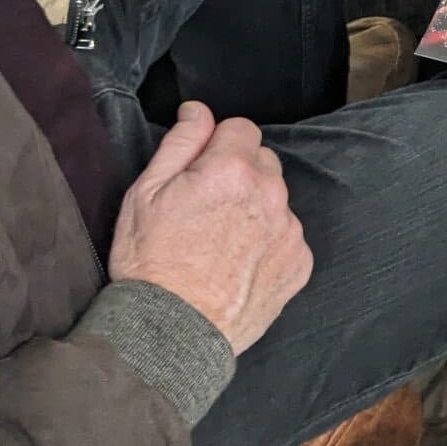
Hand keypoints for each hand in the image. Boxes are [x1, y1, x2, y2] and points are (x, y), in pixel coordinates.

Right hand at [108, 104, 311, 353]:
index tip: (199, 172)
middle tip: (205, 210)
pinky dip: (269, 244)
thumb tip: (199, 110)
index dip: (217, 146)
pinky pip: (288, 237)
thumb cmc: (151, 263)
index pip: (240, 128)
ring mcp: (290, 230)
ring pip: (277, 200)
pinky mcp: (300, 263)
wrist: (171, 334)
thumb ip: (180, 142)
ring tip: (219, 243)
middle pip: (262, 162)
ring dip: (256, 209)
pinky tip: (238, 265)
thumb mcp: (146, 193)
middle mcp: (271, 193)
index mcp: (232, 168)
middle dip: (238, 175)